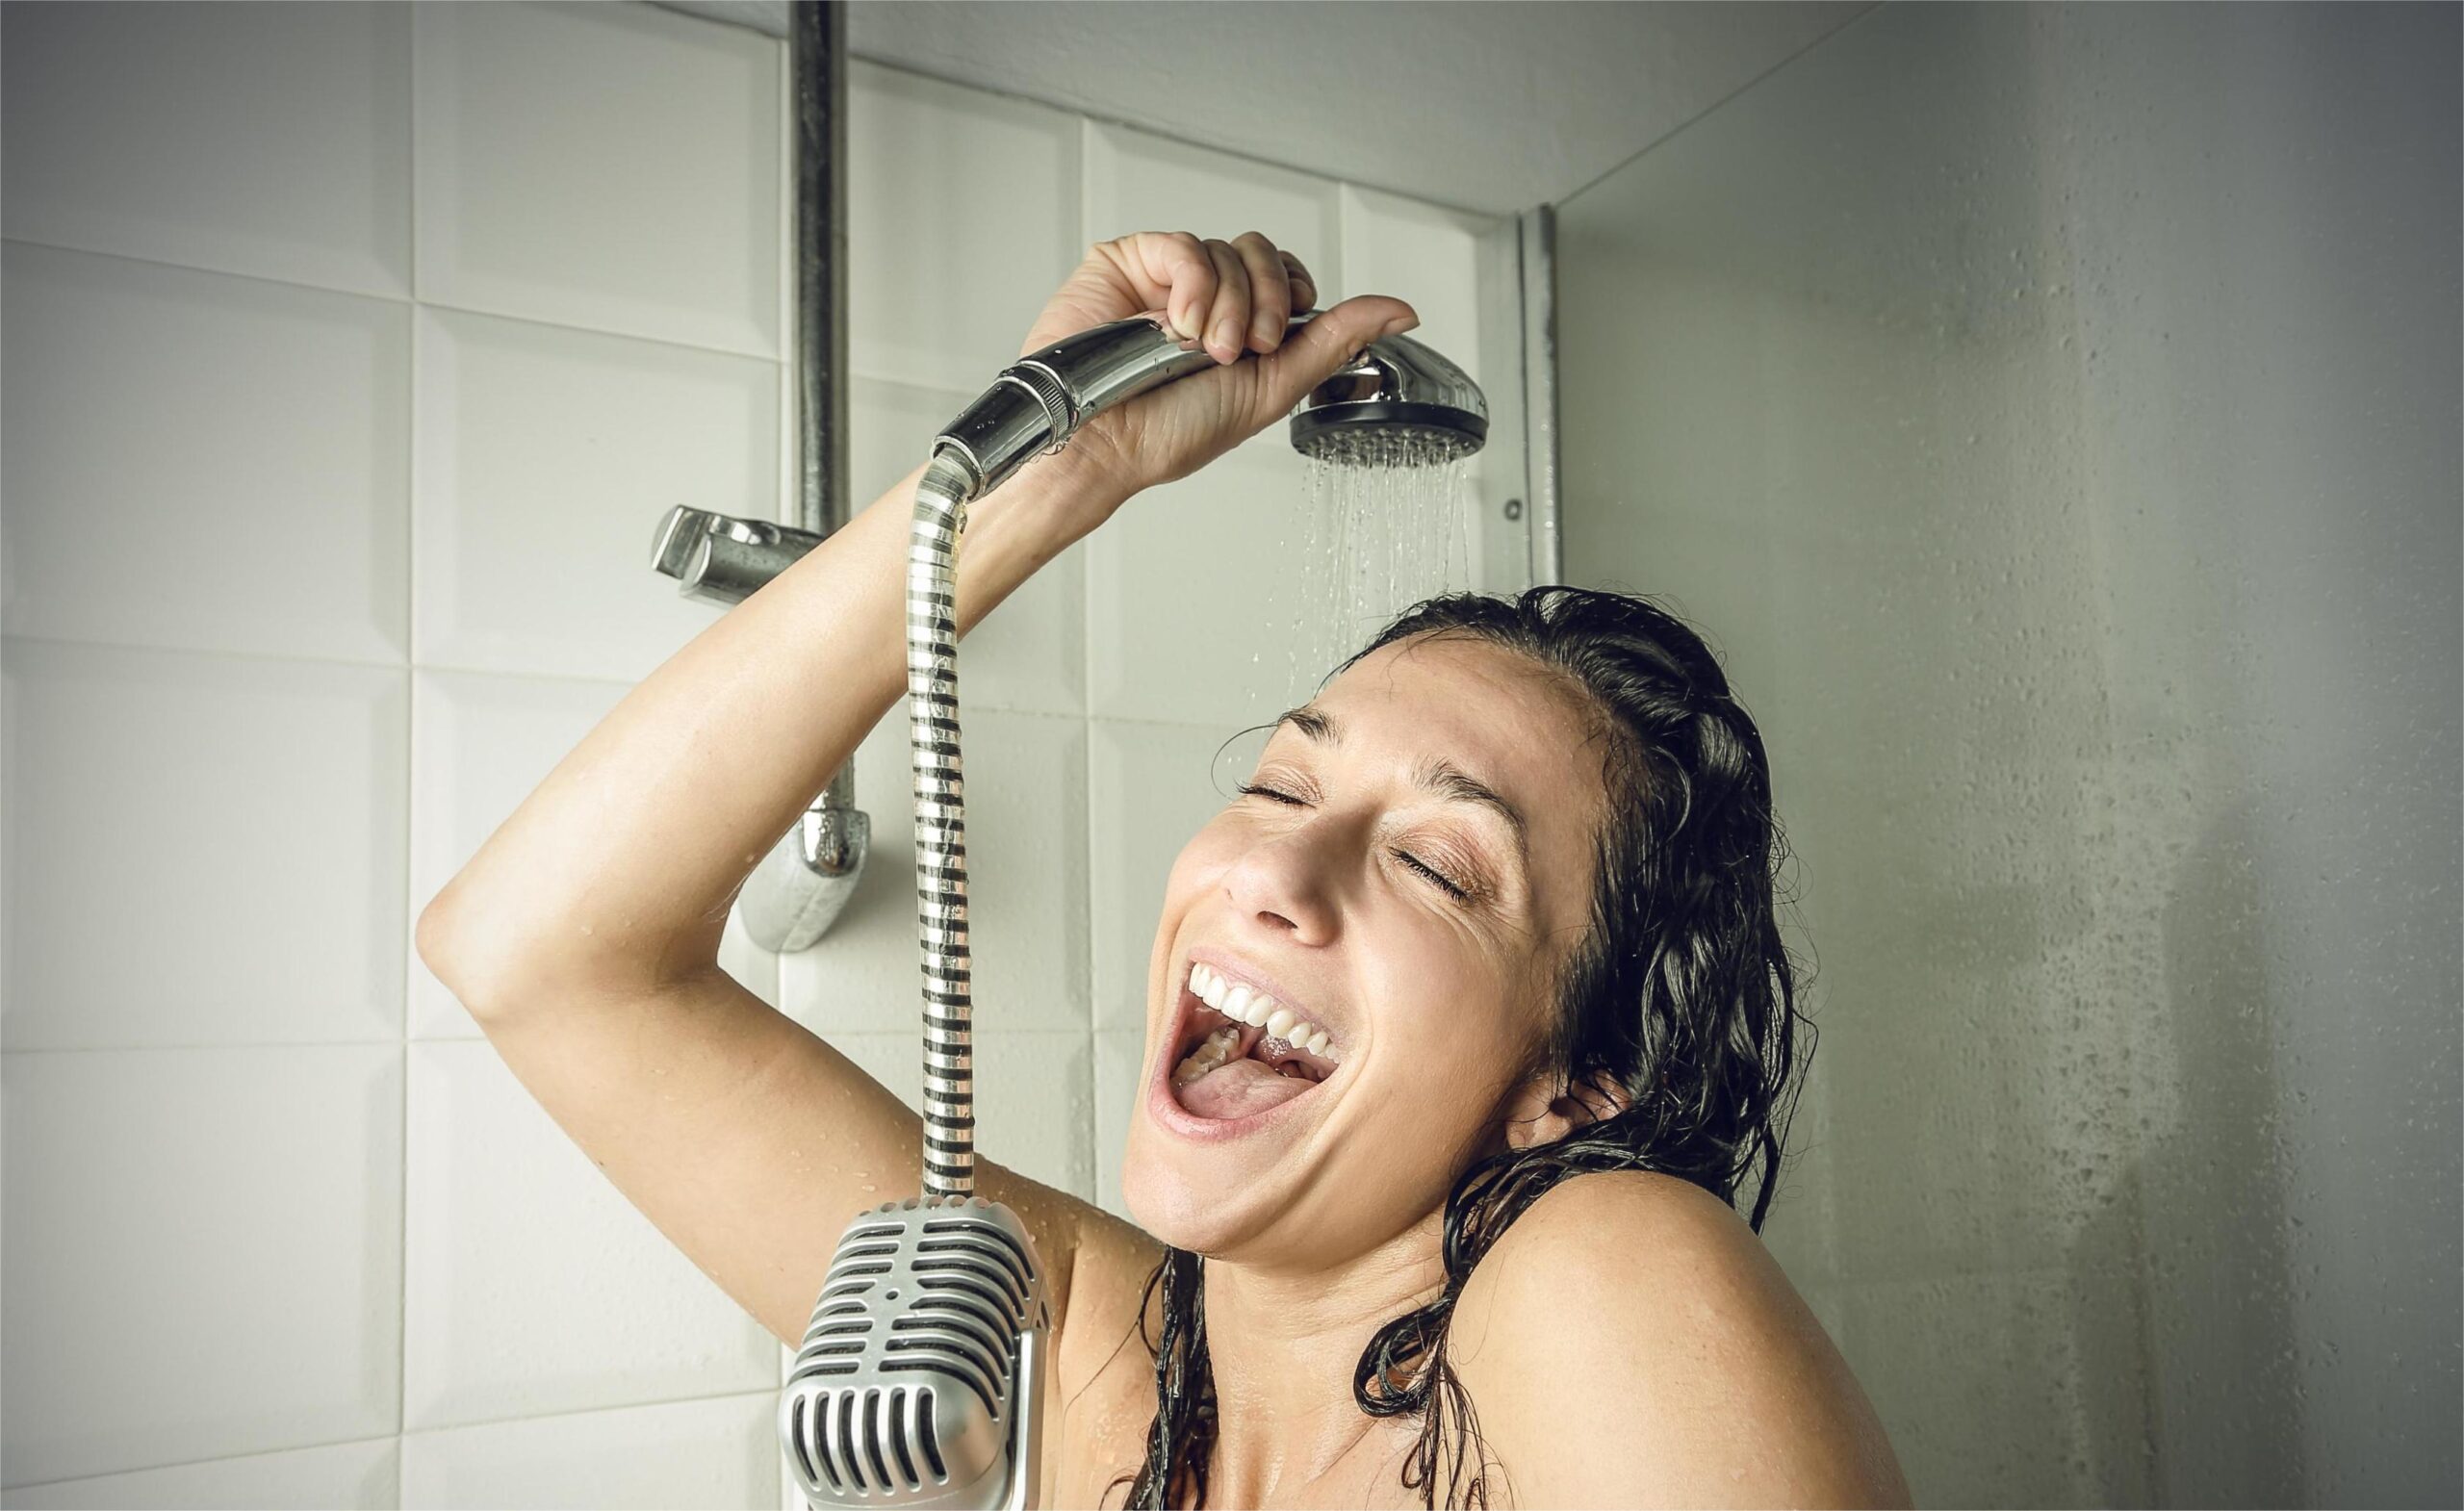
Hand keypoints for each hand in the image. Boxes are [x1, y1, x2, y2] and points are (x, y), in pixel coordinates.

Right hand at [1014, 231, 1417, 520]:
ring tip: (1199, 348)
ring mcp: (1165, 279)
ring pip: (1226, 250)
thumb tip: (1403, 311)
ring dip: (1226, 305)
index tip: (1278, 339)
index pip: (1288, 274)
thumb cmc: (1171, 431)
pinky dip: (1191, 282)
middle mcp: (1205, 299)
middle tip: (1243, 348)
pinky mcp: (1126, 263)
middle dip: (1267, 301)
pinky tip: (1176, 323)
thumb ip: (1337, 340)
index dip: (1294, 294)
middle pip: (1263, 252)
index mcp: (1242, 327)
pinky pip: (1183, 243)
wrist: (1105, 444)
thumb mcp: (1273, 387)